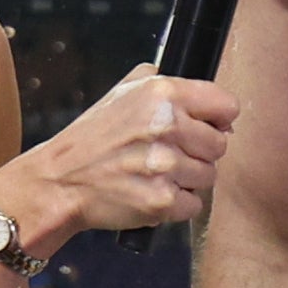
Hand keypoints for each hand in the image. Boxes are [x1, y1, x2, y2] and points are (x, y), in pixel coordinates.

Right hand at [0, 64, 238, 244]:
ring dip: (187, 179)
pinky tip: (150, 193)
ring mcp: (166, 166)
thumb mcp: (122, 92)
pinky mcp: (162, 201)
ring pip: (209, 176)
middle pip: (220, 145)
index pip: (227, 105)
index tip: (205, 127)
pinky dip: (175, 204)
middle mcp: (167, 126)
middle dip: (199, 152)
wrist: (60, 181)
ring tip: (155, 174)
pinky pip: (192, 205)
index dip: (218, 119)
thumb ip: (162, 82)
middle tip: (168, 154)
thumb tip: (205, 99)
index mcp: (162, 94)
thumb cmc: (92, 138)